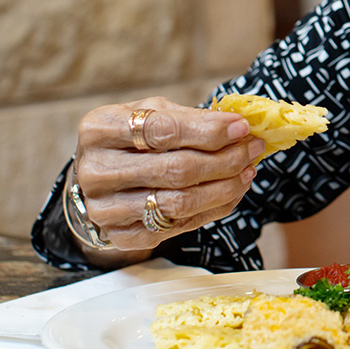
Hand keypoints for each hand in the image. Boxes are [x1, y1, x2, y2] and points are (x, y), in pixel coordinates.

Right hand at [70, 96, 263, 264]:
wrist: (103, 176)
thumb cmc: (133, 136)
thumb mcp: (152, 112)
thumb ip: (190, 118)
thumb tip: (238, 126)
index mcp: (100, 129)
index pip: (162, 131)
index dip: (208, 131)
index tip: (242, 128)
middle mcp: (96, 171)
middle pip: (175, 170)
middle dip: (225, 159)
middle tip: (253, 148)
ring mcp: (105, 208)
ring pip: (180, 203)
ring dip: (225, 187)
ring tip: (248, 170)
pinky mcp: (121, 236)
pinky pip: (178, 227)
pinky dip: (214, 209)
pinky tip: (232, 192)